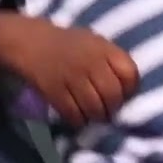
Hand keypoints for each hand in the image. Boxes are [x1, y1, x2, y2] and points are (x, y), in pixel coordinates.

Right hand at [0, 16, 138, 126]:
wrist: (31, 42)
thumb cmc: (71, 45)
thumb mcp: (97, 43)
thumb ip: (113, 61)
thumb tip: (131, 89)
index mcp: (104, 48)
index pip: (129, 74)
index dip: (130, 89)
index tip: (124, 95)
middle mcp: (90, 62)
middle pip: (113, 95)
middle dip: (113, 108)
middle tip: (108, 110)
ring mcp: (71, 77)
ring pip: (94, 108)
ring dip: (97, 116)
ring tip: (94, 115)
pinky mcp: (54, 91)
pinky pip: (73, 113)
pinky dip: (79, 120)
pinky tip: (79, 117)